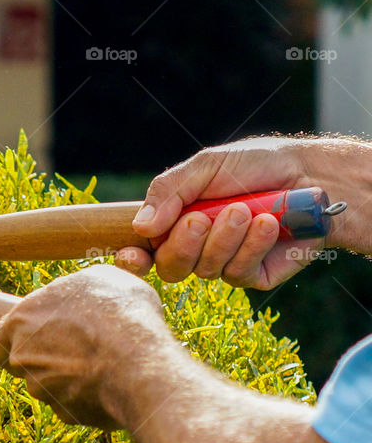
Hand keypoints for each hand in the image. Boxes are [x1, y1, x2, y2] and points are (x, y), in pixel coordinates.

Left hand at [0, 265, 171, 430]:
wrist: (141, 364)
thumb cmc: (122, 313)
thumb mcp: (101, 279)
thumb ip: (77, 288)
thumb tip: (84, 291)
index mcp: (19, 319)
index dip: (15, 342)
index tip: (34, 341)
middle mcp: (21, 356)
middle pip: (23, 363)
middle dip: (44, 360)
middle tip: (76, 350)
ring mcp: (40, 387)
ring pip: (48, 385)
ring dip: (68, 377)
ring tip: (105, 362)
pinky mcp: (64, 412)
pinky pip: (73, 404)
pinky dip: (88, 397)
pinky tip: (112, 382)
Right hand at [115, 137, 359, 289]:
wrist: (311, 176)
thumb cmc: (256, 166)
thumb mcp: (205, 166)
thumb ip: (168, 192)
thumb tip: (139, 226)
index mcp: (176, 222)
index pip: (143, 251)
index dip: (132, 259)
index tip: (133, 254)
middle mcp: (196, 248)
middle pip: (170, 267)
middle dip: (184, 243)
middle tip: (202, 218)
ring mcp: (225, 264)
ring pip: (205, 270)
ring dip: (224, 238)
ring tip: (247, 210)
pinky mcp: (254, 276)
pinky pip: (239, 273)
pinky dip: (251, 246)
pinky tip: (267, 225)